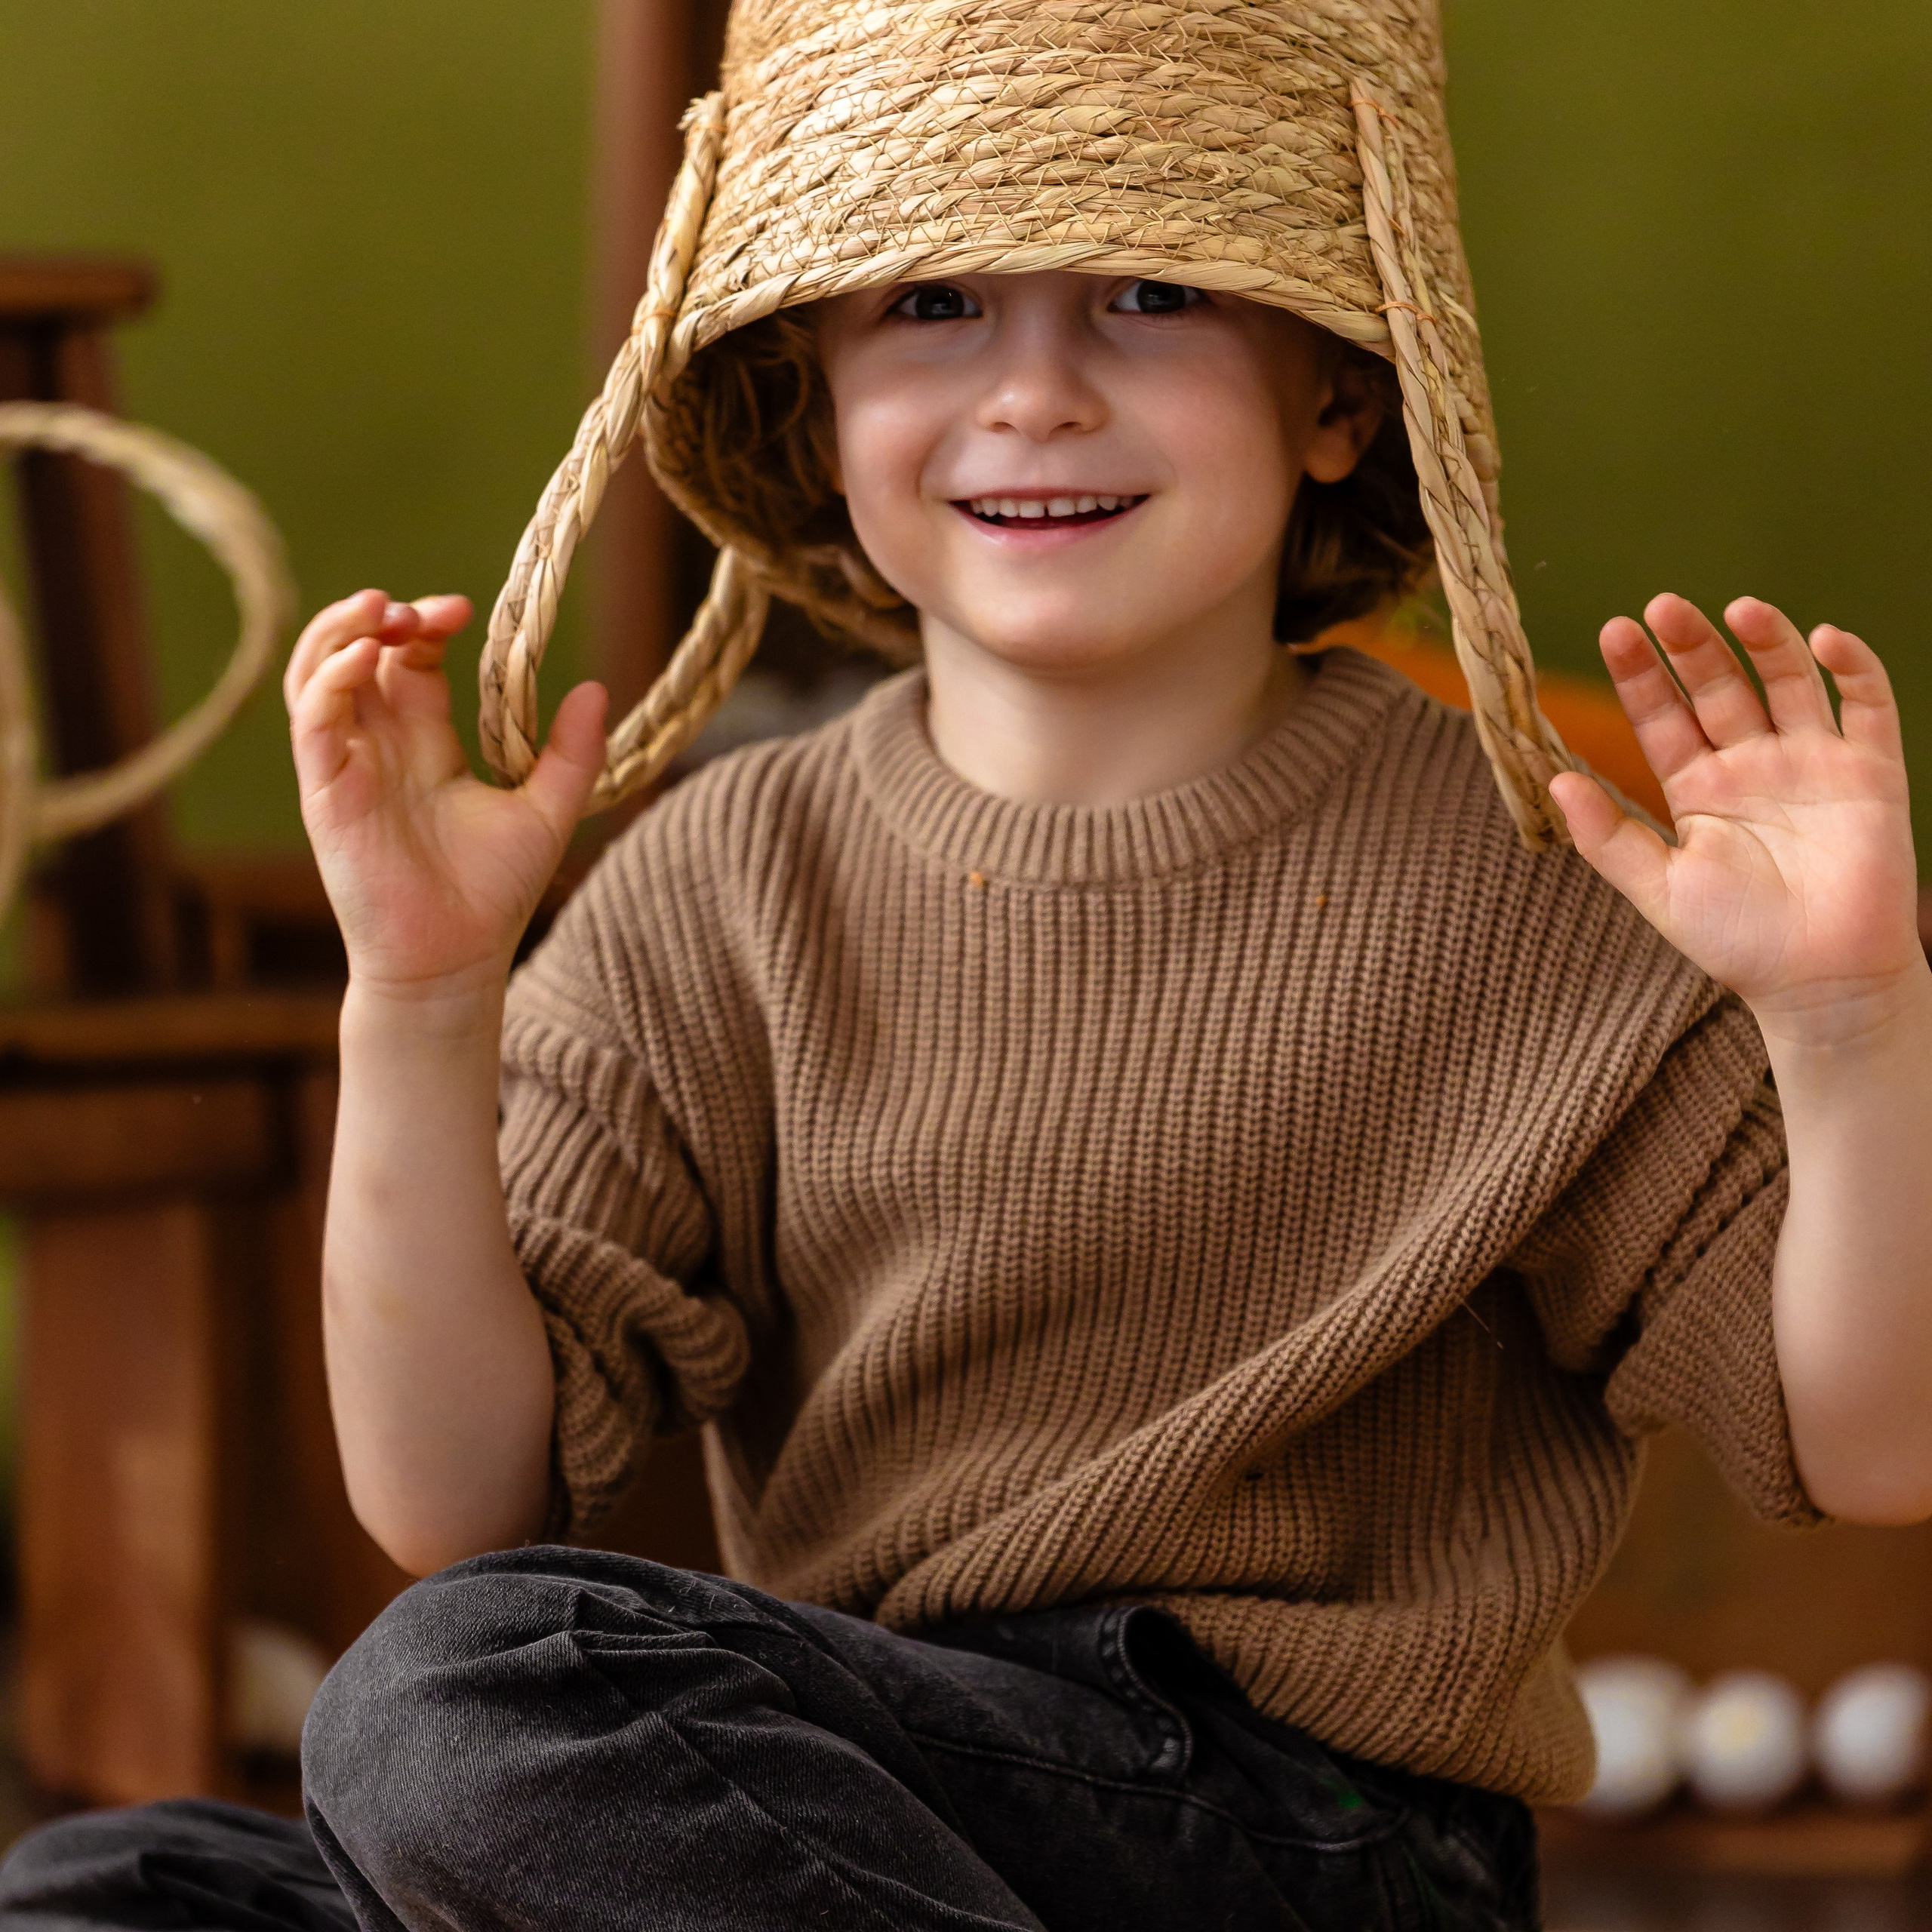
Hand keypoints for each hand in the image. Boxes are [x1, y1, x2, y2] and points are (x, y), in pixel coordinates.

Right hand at [286, 588, 607, 997]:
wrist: (453, 960)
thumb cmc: (493, 894)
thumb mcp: (548, 811)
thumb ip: (573, 754)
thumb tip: (597, 689)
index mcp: (426, 742)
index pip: (414, 661)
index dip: (430, 625)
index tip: (468, 609)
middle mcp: (381, 745)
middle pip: (360, 652)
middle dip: (383, 614)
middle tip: (419, 606)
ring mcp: (348, 764)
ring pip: (318, 673)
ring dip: (340, 630)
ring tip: (379, 608)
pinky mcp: (325, 789)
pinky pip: (312, 719)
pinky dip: (330, 677)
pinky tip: (365, 657)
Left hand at [1550, 594, 1924, 1044]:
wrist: (1820, 982)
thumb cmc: (1737, 941)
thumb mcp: (1659, 887)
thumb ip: (1607, 837)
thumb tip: (1554, 780)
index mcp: (1698, 788)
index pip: (1663, 717)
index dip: (1640, 675)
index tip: (1615, 630)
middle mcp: (1752, 765)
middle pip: (1719, 686)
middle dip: (1692, 646)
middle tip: (1663, 606)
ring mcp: (1812, 763)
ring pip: (1788, 682)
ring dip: (1765, 641)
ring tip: (1737, 608)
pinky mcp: (1871, 772)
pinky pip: (1867, 706)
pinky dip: (1853, 669)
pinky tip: (1824, 639)